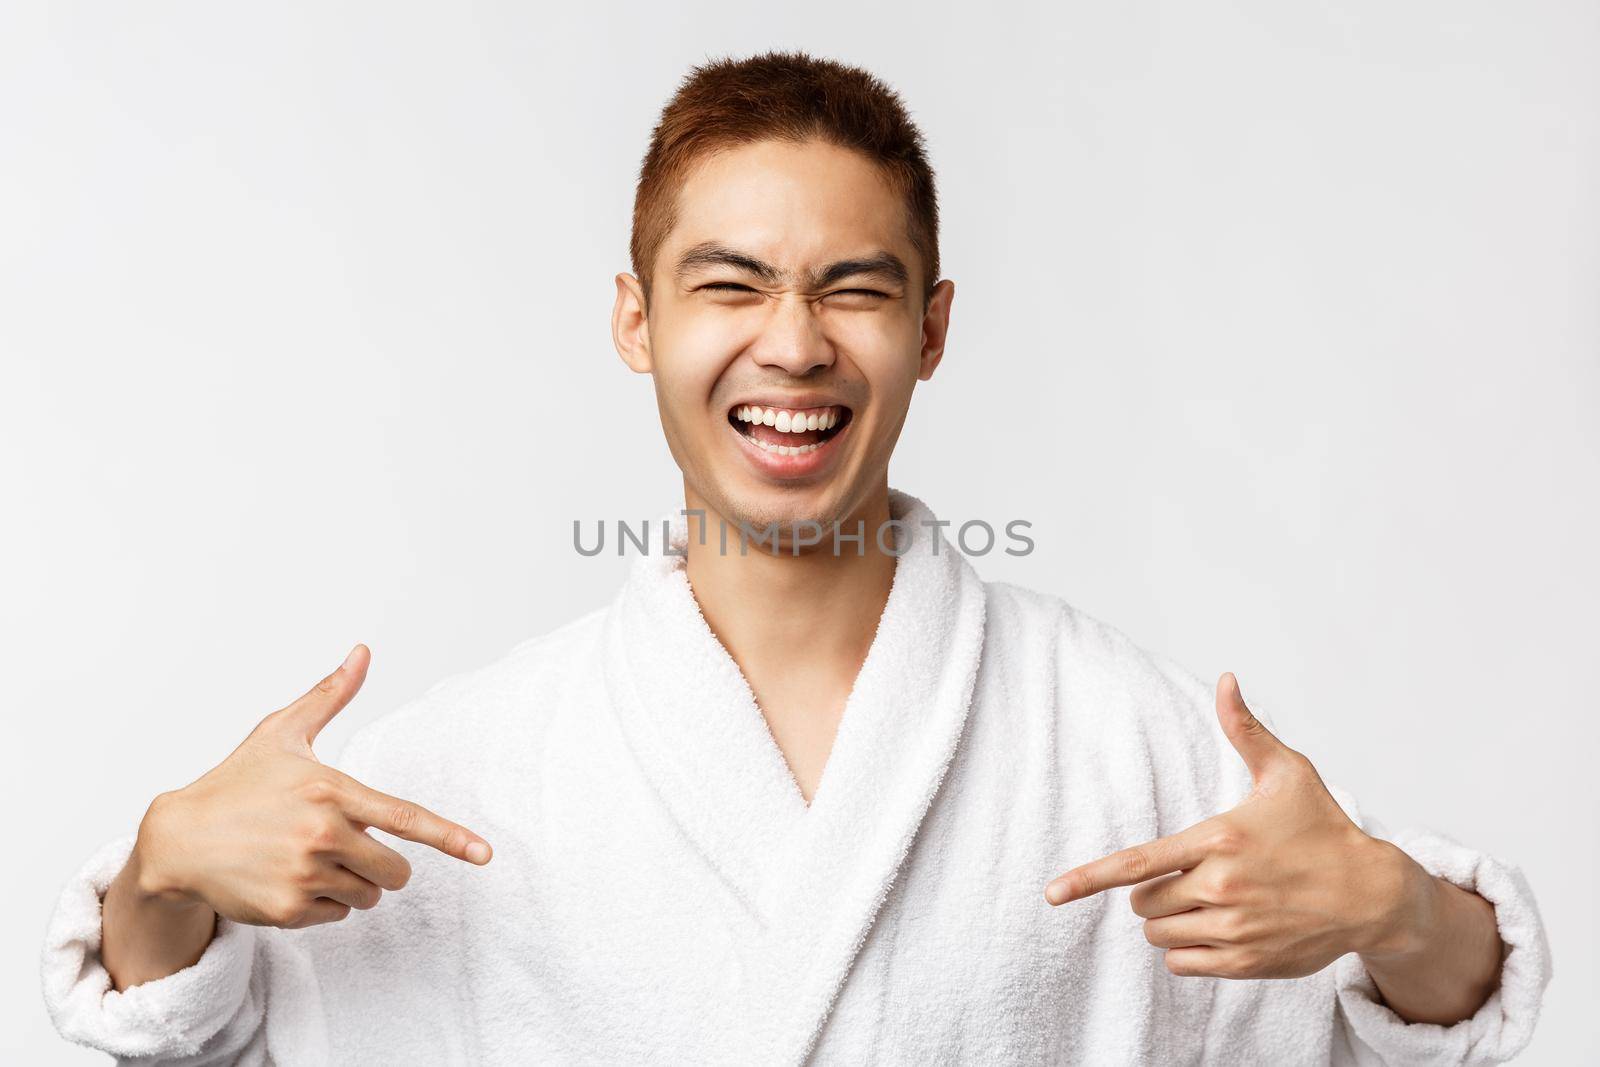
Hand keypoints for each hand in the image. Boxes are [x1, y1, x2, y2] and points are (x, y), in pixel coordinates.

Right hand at [132, 644, 493, 930]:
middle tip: (345, 847)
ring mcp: (305, 875)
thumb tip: (363, 652)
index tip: (484, 853)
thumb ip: (330, 696)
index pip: (405, 817)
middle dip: (384, 864)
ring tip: (311, 860)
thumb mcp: (281, 733)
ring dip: (355, 885)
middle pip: (396, 870)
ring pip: (370, 896)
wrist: (176, 840)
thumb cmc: (235, 783)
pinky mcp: (288, 910)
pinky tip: (291, 880)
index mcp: (330, 790)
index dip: (450, 837)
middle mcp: (322, 834)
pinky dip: (325, 904)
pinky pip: (338, 916)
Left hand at [1043, 672, 1427, 979]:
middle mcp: (1221, 888)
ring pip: (1159, 934)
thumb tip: (1226, 679)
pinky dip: (1186, 950)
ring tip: (1209, 900)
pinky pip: (1182, 964)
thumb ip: (1245, 730)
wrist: (1374, 895)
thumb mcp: (1287, 772)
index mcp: (1219, 840)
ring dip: (1169, 920)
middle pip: (1142, 901)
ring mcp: (1234, 931)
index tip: (1052, 893)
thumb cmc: (1325, 828)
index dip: (1088, 879)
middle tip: (1194, 874)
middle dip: (1153, 890)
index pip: (1137, 864)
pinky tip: (1216, 929)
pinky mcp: (1246, 963)